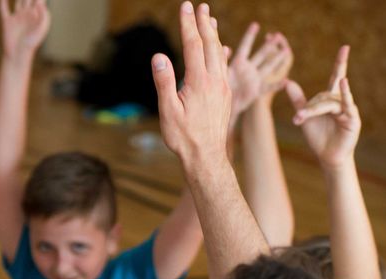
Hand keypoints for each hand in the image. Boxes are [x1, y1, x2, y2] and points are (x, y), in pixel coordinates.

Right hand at [0, 0, 49, 57]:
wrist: (18, 55)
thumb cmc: (32, 44)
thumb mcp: (41, 29)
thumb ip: (42, 14)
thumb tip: (40, 2)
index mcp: (37, 15)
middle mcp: (27, 14)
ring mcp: (17, 17)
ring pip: (18, 0)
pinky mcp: (7, 22)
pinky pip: (4, 9)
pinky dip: (3, 2)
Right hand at [152, 2, 232, 165]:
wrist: (206, 157)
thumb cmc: (183, 137)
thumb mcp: (168, 111)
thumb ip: (164, 82)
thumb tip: (159, 57)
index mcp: (199, 81)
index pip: (193, 45)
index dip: (188, 25)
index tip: (185, 8)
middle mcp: (215, 80)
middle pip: (210, 44)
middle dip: (203, 23)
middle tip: (200, 6)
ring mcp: (222, 87)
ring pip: (220, 53)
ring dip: (214, 34)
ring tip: (211, 19)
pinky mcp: (225, 95)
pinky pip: (224, 66)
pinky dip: (221, 51)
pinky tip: (221, 48)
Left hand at [225, 23, 287, 116]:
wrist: (218, 106)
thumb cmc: (214, 89)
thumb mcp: (219, 73)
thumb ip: (223, 60)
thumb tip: (226, 47)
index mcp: (237, 64)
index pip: (245, 47)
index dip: (250, 36)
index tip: (255, 24)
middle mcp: (247, 69)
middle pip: (261, 55)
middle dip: (269, 46)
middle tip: (278, 35)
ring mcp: (253, 79)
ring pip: (268, 67)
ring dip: (277, 60)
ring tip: (287, 51)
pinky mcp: (256, 91)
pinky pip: (268, 87)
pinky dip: (277, 85)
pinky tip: (286, 81)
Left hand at [285, 46, 359, 167]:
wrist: (327, 156)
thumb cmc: (318, 136)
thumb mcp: (304, 116)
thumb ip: (298, 99)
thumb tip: (287, 81)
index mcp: (331, 99)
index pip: (336, 76)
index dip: (340, 63)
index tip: (345, 47)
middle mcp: (342, 101)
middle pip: (324, 96)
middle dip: (310, 107)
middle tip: (298, 118)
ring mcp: (349, 110)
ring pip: (330, 102)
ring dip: (315, 111)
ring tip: (302, 118)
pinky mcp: (353, 119)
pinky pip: (347, 105)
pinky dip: (345, 94)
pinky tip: (344, 82)